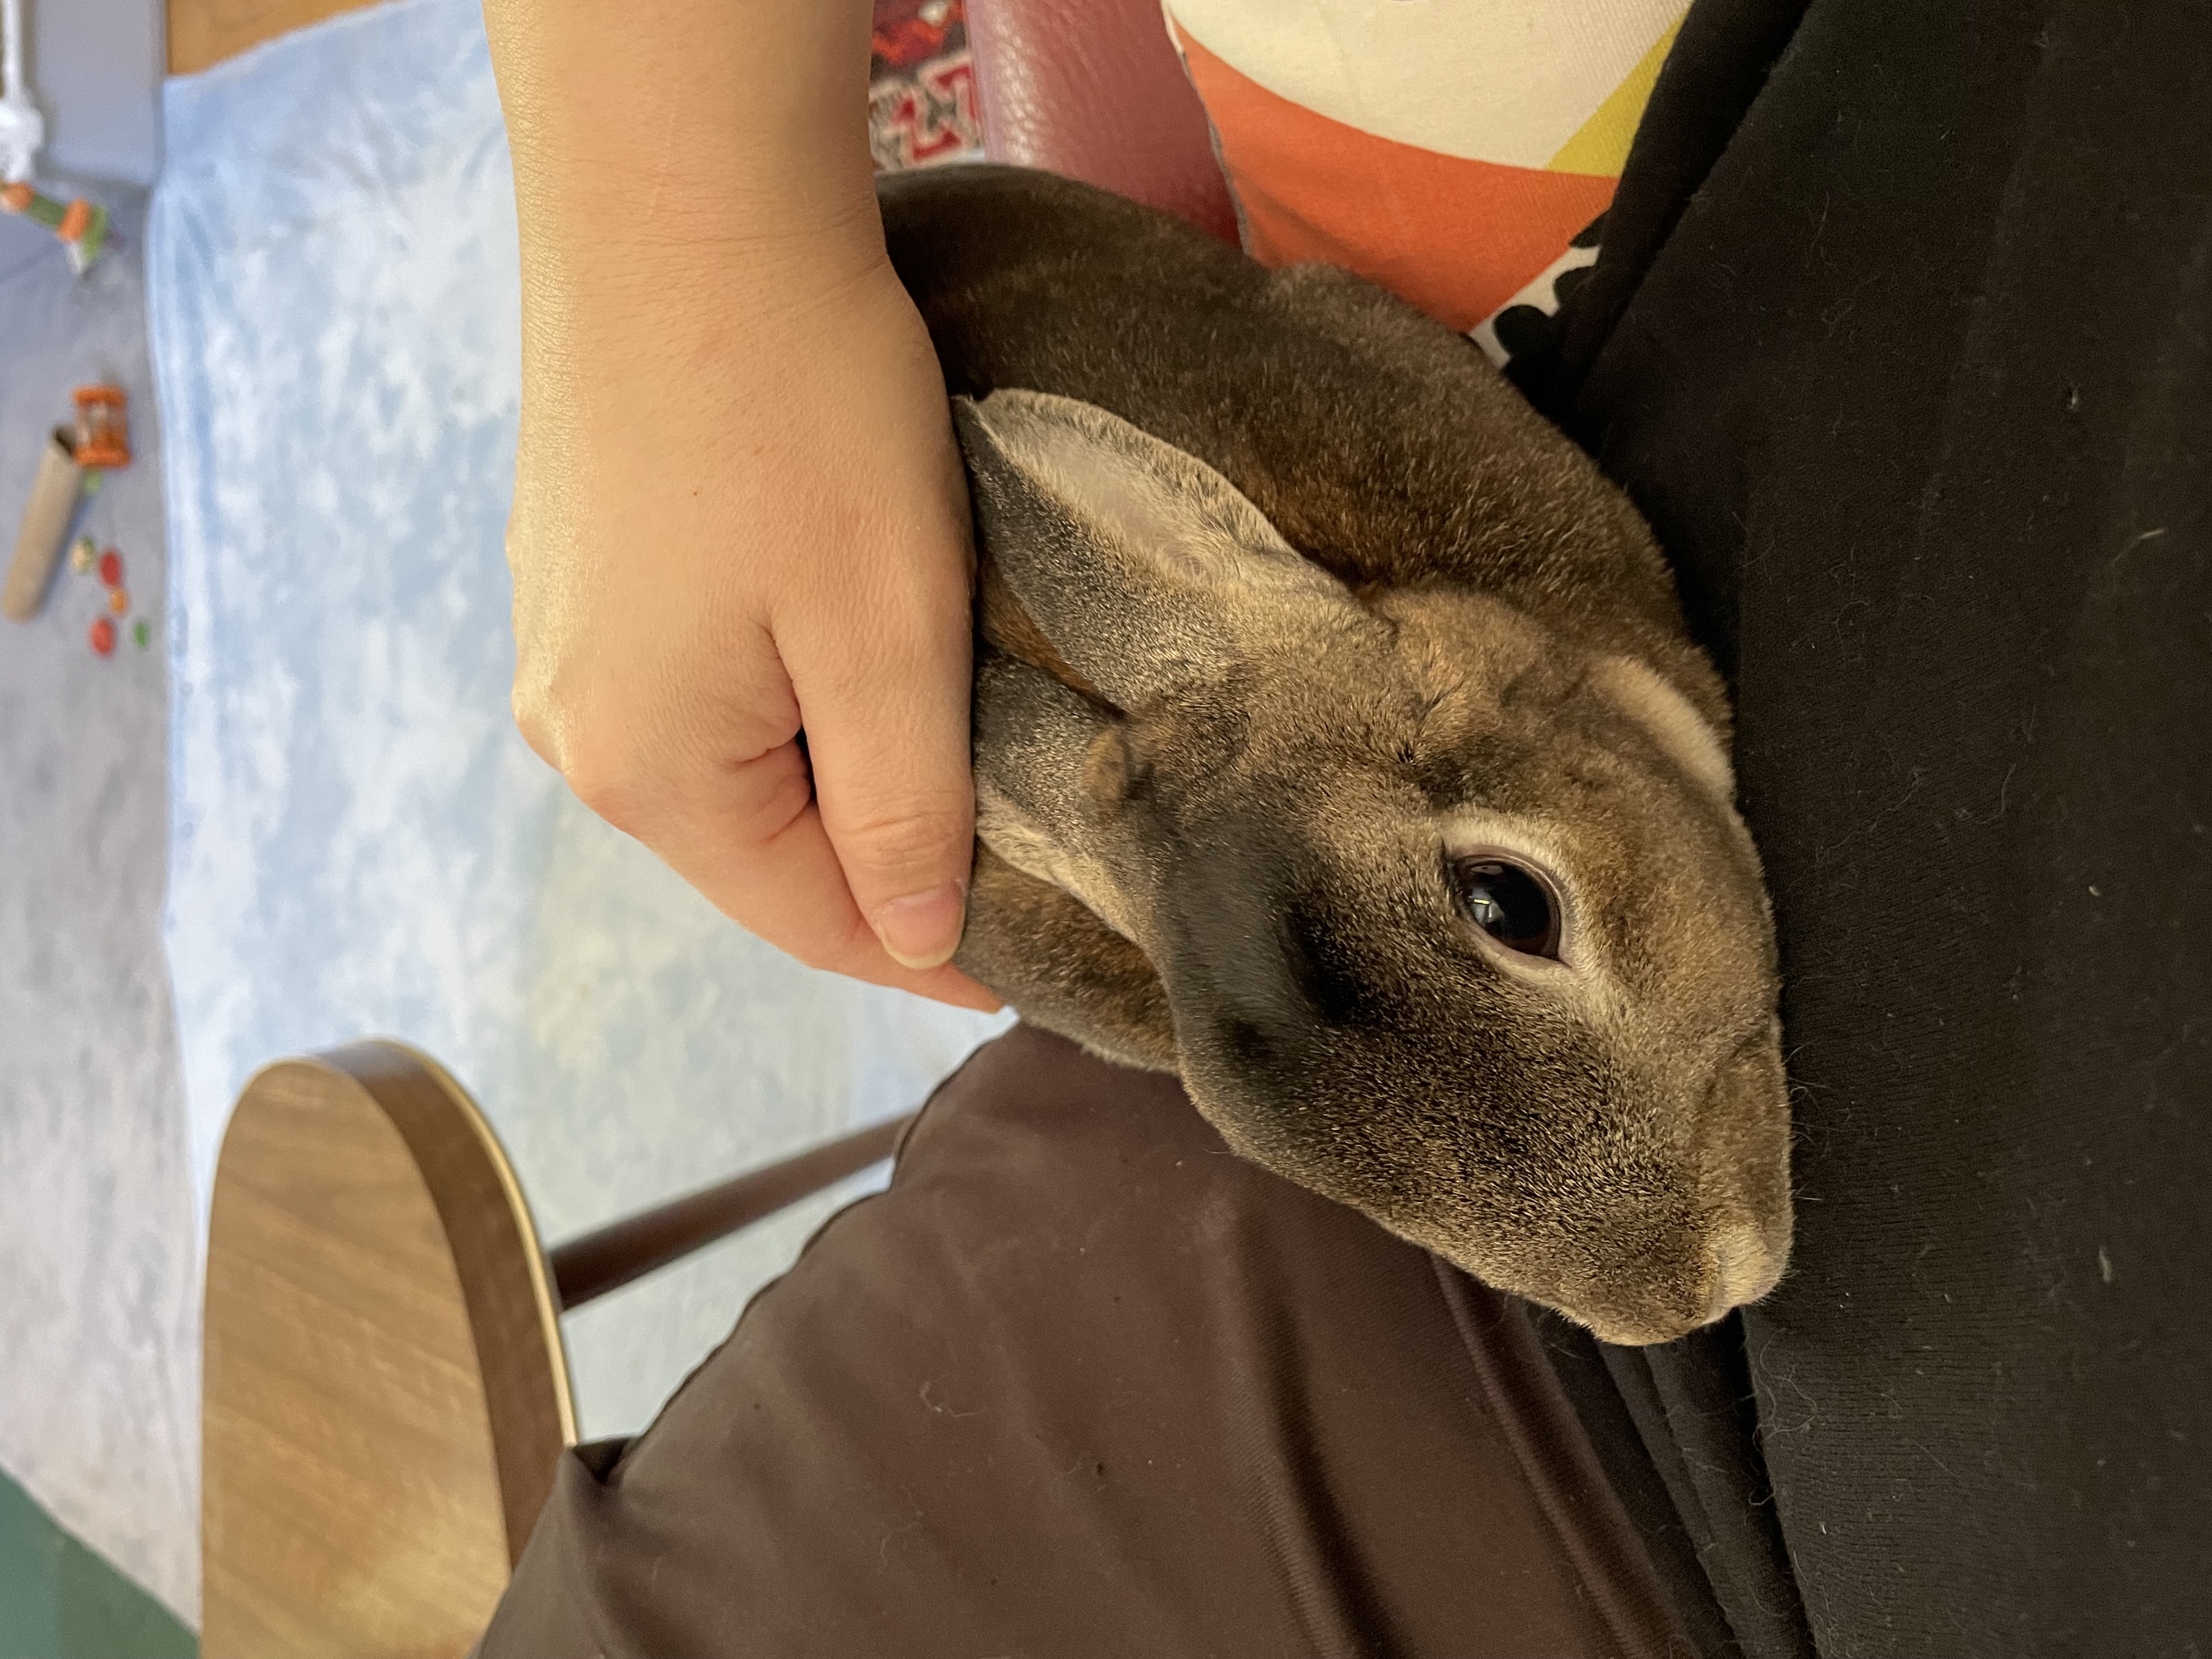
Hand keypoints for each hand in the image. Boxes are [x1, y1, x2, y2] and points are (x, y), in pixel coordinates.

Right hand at [504, 239, 998, 1011]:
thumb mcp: (886, 640)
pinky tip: (841, 654)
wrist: (682, 211)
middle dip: (882, 861)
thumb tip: (912, 940)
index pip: (812, 920)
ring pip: (736, 763)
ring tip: (940, 756)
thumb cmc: (798, 416)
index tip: (1021, 964)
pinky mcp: (582, 573)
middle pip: (764, 850)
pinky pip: (703, 684)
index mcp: (647, 769)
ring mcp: (566, 643)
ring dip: (835, 772)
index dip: (928, 950)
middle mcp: (578, 727)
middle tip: (1005, 856)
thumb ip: (902, 813)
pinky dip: (785, 695)